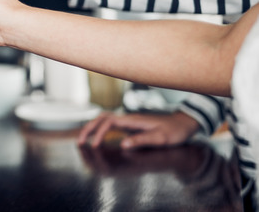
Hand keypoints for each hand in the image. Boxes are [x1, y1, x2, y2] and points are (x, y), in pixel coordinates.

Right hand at [78, 111, 200, 149]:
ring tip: (83, 140)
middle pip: (101, 118)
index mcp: (132, 120)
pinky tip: (97, 138)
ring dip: (92, 128)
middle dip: (88, 129)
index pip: (108, 122)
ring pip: (103, 120)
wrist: (183, 123)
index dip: (99, 133)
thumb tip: (123, 144)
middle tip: (79, 142)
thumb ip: (142, 140)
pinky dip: (99, 129)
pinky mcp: (129, 125)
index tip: (95, 146)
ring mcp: (128, 121)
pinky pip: (109, 125)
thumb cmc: (174, 131)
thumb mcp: (161, 138)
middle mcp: (127, 118)